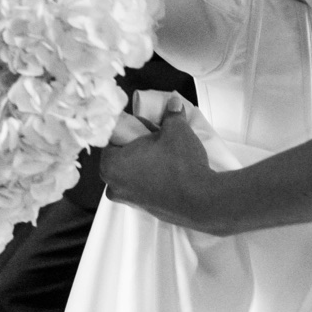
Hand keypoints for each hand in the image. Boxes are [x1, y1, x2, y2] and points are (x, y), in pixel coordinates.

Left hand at [98, 93, 224, 231]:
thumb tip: (173, 103)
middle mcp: (112, 185)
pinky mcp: (142, 209)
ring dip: (144, 164)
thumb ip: (171, 115)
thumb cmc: (181, 165)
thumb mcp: (177, 131)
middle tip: (158, 142)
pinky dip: (151, 179)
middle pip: (120, 157)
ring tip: (167, 158)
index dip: (130, 130)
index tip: (146, 129)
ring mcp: (127, 199)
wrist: (200, 200)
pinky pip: (141, 187)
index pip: (112, 139)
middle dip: (136, 148)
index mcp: (111, 164)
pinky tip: (169, 173)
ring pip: (130, 173)